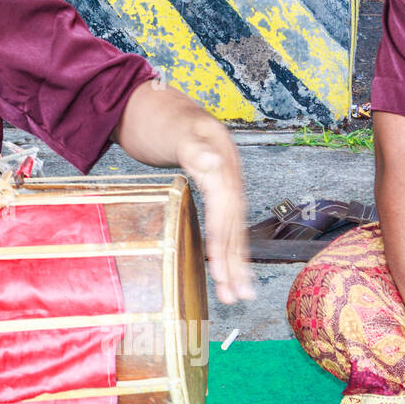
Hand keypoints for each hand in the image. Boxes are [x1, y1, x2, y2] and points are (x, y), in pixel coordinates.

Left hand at [175, 119, 254, 304]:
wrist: (164, 106)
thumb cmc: (165, 120)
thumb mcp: (178, 131)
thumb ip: (195, 148)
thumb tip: (214, 164)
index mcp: (221, 163)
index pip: (224, 210)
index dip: (221, 241)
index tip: (218, 270)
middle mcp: (230, 175)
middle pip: (234, 224)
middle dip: (235, 263)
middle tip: (236, 297)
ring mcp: (227, 182)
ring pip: (234, 227)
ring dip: (236, 263)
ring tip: (239, 295)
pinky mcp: (220, 189)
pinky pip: (228, 222)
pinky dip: (230, 246)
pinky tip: (232, 267)